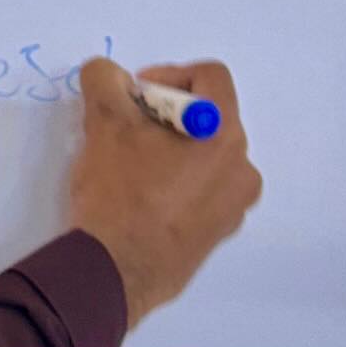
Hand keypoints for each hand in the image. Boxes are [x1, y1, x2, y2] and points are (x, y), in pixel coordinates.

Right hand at [66, 57, 262, 329]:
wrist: (116, 272)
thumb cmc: (119, 193)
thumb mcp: (104, 122)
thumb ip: (106, 80)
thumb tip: (111, 76)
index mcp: (224, 136)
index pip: (211, 77)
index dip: (169, 74)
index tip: (135, 97)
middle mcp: (241, 169)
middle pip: (208, 115)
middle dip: (164, 112)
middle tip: (127, 127)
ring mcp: (234, 205)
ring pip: (204, 153)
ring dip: (170, 145)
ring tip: (130, 163)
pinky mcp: (219, 231)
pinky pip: (203, 187)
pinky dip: (176, 178)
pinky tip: (140, 194)